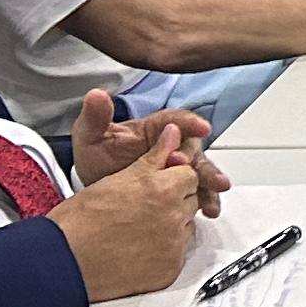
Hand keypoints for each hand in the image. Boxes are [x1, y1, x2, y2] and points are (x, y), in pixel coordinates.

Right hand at [49, 131, 215, 302]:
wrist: (64, 261)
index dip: (173, 176)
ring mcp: (173, 246)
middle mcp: (174, 216)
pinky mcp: (169, 270)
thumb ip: (154, 156)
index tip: (159, 182)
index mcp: (163, 188)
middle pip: (191, 200)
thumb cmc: (80, 221)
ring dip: (172, 226)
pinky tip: (140, 249)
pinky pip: (178, 254)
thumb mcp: (117, 178)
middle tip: (144, 207)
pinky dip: (165, 251)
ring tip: (139, 230)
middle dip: (175, 200)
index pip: (190, 174)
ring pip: (186, 228)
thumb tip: (173, 133)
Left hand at [70, 89, 228, 202]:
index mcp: (155, 128)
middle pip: (193, 149)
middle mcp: (173, 146)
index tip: (202, 127)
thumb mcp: (90, 137)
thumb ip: (96, 117)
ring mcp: (178, 169)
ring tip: (215, 193)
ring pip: (200, 171)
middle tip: (200, 171)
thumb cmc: (99, 158)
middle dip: (200, 161)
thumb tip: (96, 95)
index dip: (190, 123)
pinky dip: (205, 201)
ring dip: (209, 181)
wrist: (96, 190)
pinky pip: (197, 193)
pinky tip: (208, 211)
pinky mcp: (181, 189)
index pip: (176, 120)